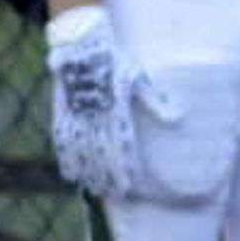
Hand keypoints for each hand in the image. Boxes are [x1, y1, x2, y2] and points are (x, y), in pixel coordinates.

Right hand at [45, 6, 179, 200]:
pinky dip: (67, 159)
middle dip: (108, 178)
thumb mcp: (140, 78)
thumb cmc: (117, 60)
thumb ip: (156, 101)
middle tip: (116, 196)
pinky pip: (62, 140)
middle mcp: (95, 117)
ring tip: (95, 191)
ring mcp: (76, 115)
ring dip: (88, 173)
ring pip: (81, 153)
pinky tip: (70, 174)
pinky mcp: (62, 111)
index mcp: (116, 111)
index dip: (123, 170)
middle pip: (101, 156)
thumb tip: (178, 119)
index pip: (120, 148)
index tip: (128, 188)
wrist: (83, 44)